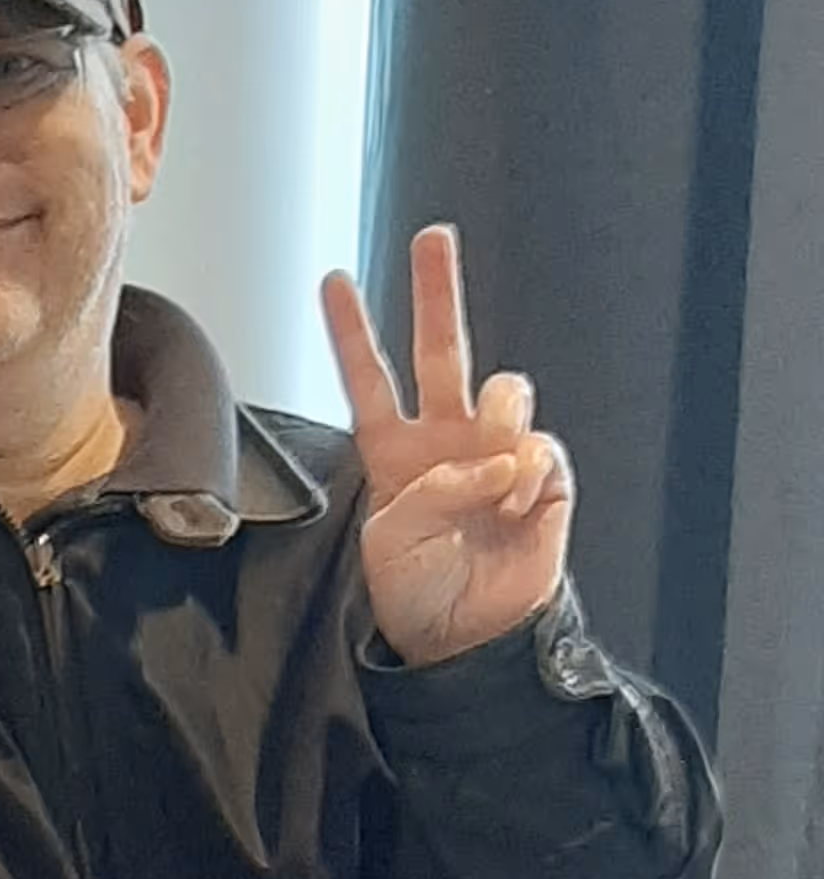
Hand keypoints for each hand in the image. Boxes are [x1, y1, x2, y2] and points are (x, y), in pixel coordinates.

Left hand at [319, 226, 571, 667]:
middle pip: (441, 349)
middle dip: (436, 291)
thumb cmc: (418, 595)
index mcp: (394, 455)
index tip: (334, 280)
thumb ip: (425, 491)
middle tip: (431, 238)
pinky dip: (527, 475)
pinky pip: (540, 448)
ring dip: (497, 420)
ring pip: (505, 390)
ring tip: (490, 476)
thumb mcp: (389, 542)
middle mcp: (446, 442)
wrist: (467, 640)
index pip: (369, 381)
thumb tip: (488, 461)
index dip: (352, 333)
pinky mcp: (544, 477)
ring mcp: (496, 454)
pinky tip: (516, 506)